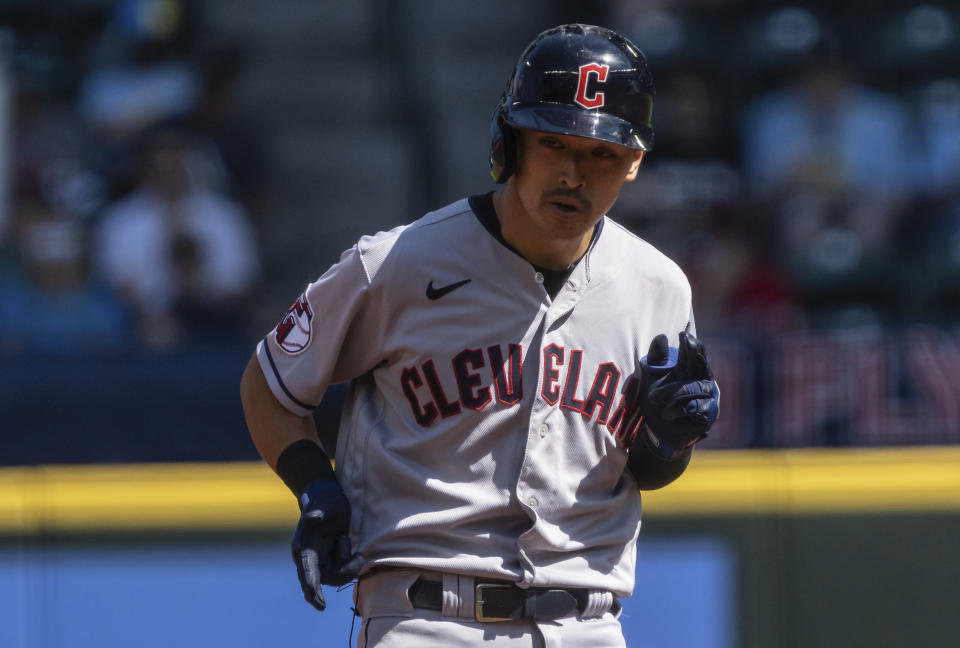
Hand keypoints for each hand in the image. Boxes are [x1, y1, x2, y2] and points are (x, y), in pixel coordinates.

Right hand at [292, 479, 364, 610]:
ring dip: (349, 567)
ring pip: (334, 577)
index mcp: (303, 547)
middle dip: (342, 574)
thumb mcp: (324, 503)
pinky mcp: (330, 561)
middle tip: (360, 558)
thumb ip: (317, 512)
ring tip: (358, 550)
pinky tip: (354, 550)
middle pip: (322, 580)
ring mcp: (319, 561)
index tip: (320, 603)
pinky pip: (341, 572)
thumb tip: (311, 518)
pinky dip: (351, 564)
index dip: (313, 587)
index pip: (307, 571)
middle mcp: (309, 558)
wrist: (330, 498)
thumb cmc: (326, 500)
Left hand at [620, 331, 718, 458]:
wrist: (657, 431)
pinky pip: (698, 409)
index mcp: (690, 369)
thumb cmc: (658, 401)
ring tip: (654, 397)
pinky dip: (682, 409)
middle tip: (687, 344)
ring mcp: (707, 398)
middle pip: (702, 364)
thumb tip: (661, 337)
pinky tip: (669, 412)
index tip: (683, 334)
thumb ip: (657, 358)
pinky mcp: (707, 416)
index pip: (695, 352)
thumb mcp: (652, 378)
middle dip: (695, 353)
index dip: (691, 342)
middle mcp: (702, 381)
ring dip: (675, 392)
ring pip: (696, 388)